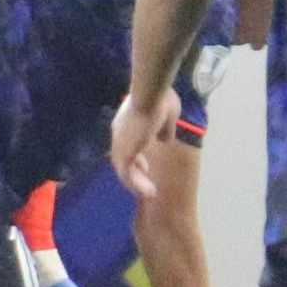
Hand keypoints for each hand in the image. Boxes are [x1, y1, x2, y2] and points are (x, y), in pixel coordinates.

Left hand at [109, 81, 184, 200]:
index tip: (145, 166)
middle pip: (122, 159)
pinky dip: (138, 185)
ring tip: (150, 192)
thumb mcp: (167, 116)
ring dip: (137, 182)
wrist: (151, 94)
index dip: (135, 157)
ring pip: (124, 170)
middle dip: (134, 171)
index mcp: (125, 123)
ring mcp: (119, 144)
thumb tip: (165, 140)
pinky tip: (150, 192)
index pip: (126, 144)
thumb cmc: (160, 99)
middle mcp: (118, 134)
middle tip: (144, 182)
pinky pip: (128, 175)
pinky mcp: (124, 153)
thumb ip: (164, 129)